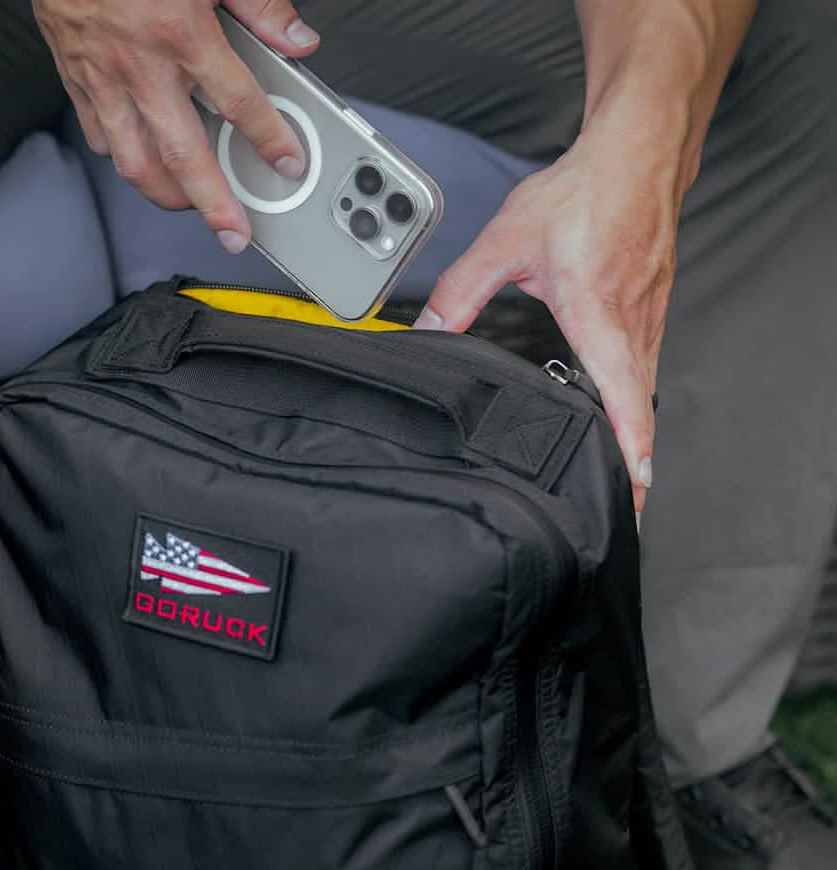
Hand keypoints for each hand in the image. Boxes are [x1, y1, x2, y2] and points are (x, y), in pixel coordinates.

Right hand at [33, 0, 319, 252]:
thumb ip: (257, 3)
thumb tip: (294, 41)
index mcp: (180, 30)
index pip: (237, 101)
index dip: (269, 139)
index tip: (286, 163)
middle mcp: (140, 64)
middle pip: (183, 156)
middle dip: (213, 204)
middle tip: (234, 232)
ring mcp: (102, 77)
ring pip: (134, 161)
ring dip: (166, 195)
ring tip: (190, 205)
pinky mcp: (74, 76)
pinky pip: (98, 134)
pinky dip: (121, 156)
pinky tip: (140, 159)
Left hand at [415, 128, 679, 518]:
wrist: (637, 150)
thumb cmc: (583, 191)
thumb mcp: (506, 239)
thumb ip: (461, 291)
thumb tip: (428, 332)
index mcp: (598, 309)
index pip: (620, 391)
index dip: (627, 442)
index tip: (635, 485)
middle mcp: (633, 318)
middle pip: (640, 403)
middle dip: (636, 458)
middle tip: (629, 507)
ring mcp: (650, 313)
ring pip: (646, 386)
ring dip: (637, 431)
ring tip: (626, 476)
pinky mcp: (652, 305)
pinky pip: (646, 364)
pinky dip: (637, 399)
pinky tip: (620, 415)